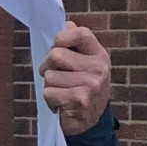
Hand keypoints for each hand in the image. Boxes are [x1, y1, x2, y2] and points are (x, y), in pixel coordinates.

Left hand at [40, 21, 110, 135]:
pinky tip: (61, 103)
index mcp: (98, 55)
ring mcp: (90, 84)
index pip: (81, 34)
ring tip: (61, 92)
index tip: (56, 45)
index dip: (62, 37)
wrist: (89, 121)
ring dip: (49, 86)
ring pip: (49, 76)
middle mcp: (98, 68)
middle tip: (55, 77)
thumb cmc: (81, 89)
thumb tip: (67, 24)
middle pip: (55, 55)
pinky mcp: (79, 99)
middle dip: (47, 66)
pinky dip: (49, 99)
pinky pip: (48, 92)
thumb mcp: (83, 65)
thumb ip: (75, 46)